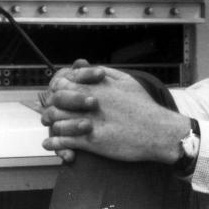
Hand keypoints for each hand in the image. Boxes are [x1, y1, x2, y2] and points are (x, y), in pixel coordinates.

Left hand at [41, 67, 189, 163]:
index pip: (64, 82)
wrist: (158, 131)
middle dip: (51, 105)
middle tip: (51, 110)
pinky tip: (50, 143)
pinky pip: (64, 141)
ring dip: (51, 124)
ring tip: (51, 127)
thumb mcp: (126, 80)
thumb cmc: (144, 106)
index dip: (58, 88)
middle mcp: (89, 102)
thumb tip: (84, 66)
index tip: (59, 93)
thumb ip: (103, 72)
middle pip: (56, 100)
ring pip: (56, 120)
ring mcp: (89, 122)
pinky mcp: (92, 142)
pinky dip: (53, 143)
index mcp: (96, 87)